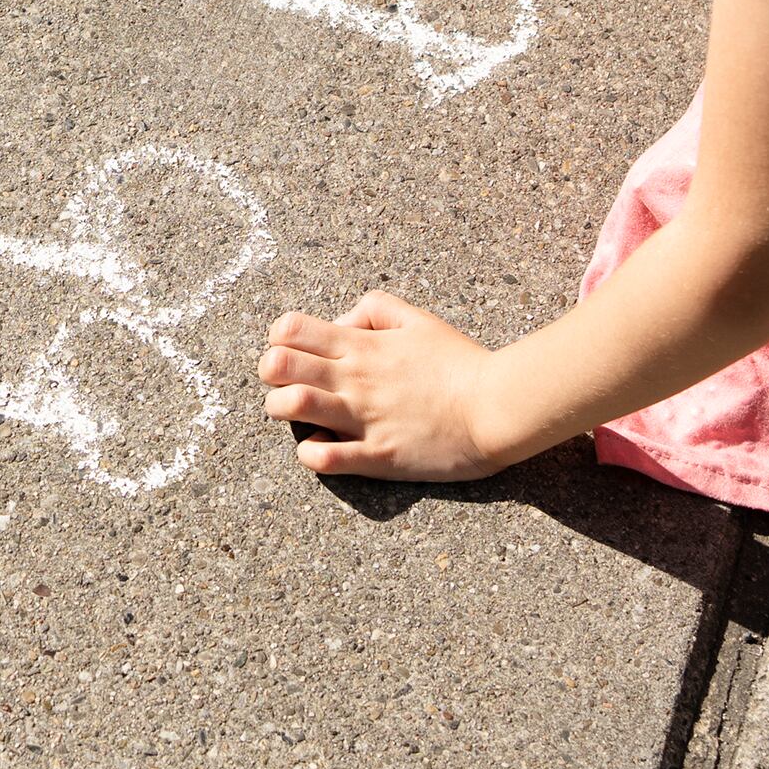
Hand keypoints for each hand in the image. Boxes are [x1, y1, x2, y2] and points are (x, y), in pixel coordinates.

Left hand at [258, 291, 517, 480]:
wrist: (497, 407)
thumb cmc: (460, 364)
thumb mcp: (419, 319)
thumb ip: (374, 309)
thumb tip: (341, 320)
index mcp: (362, 345)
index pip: (289, 329)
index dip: (279, 339)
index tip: (294, 351)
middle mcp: (354, 379)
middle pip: (278, 364)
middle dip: (271, 372)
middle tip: (288, 383)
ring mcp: (363, 418)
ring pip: (292, 406)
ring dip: (282, 409)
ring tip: (299, 415)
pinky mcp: (377, 456)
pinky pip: (325, 459)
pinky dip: (311, 454)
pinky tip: (320, 449)